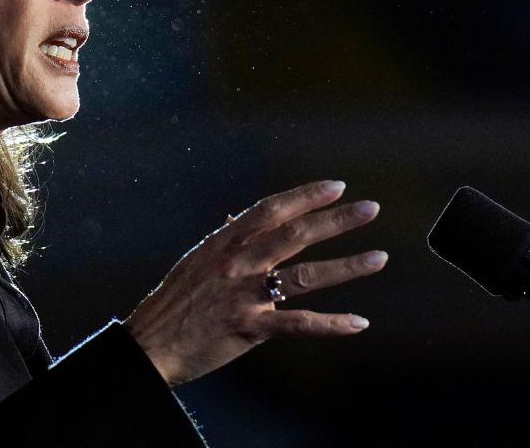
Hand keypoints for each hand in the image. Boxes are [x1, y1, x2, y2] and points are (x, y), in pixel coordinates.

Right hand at [122, 180, 387, 385]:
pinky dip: (332, 324)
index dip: (305, 196)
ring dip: (346, 266)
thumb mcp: (195, 262)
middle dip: (336, 220)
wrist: (150, 343)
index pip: (270, 210)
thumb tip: (239, 217)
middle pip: (294, 234)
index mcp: (222, 243)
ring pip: (304, 276)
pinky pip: (298, 324)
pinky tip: (359, 322)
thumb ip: (223, 240)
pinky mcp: (249, 328)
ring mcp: (244, 295)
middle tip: (369, 209)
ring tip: (379, 258)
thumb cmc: (172, 303)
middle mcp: (236, 263)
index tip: (336, 187)